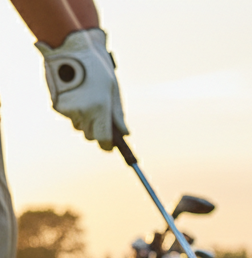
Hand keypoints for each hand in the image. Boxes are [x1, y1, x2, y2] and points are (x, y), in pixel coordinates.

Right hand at [36, 27, 127, 150]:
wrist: (68, 46)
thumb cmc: (96, 66)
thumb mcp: (113, 88)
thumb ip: (118, 113)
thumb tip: (125, 134)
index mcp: (99, 109)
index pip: (103, 140)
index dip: (107, 145)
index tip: (110, 145)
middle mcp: (82, 112)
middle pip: (90, 136)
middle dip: (95, 131)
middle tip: (99, 118)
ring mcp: (67, 109)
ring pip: (78, 126)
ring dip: (83, 120)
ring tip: (86, 99)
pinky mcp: (56, 104)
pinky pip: (68, 116)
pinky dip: (72, 110)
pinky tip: (74, 93)